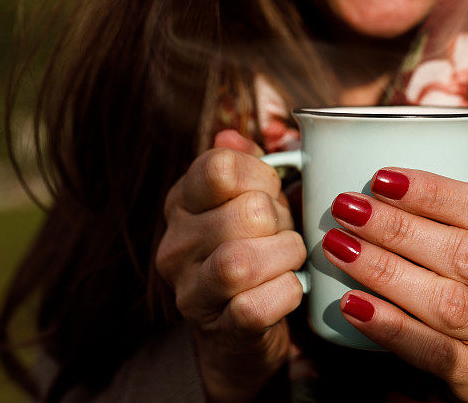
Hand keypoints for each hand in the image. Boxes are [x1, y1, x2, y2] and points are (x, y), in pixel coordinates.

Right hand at [156, 130, 305, 401]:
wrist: (245, 329)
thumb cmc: (257, 248)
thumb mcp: (251, 199)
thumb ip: (246, 164)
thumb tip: (231, 137)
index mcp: (183, 201)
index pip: (220, 168)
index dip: (261, 176)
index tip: (271, 191)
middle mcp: (176, 244)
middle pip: (247, 213)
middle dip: (282, 222)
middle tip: (284, 232)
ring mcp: (191, 290)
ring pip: (242, 262)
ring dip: (285, 257)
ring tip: (288, 259)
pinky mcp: (217, 328)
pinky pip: (256, 306)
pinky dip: (287, 294)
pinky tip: (291, 288)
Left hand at [323, 164, 467, 402]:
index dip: (434, 193)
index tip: (381, 179)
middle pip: (464, 255)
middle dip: (397, 229)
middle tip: (347, 209)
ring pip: (447, 303)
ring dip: (385, 271)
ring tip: (339, 247)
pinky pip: (435, 352)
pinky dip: (390, 326)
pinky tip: (352, 303)